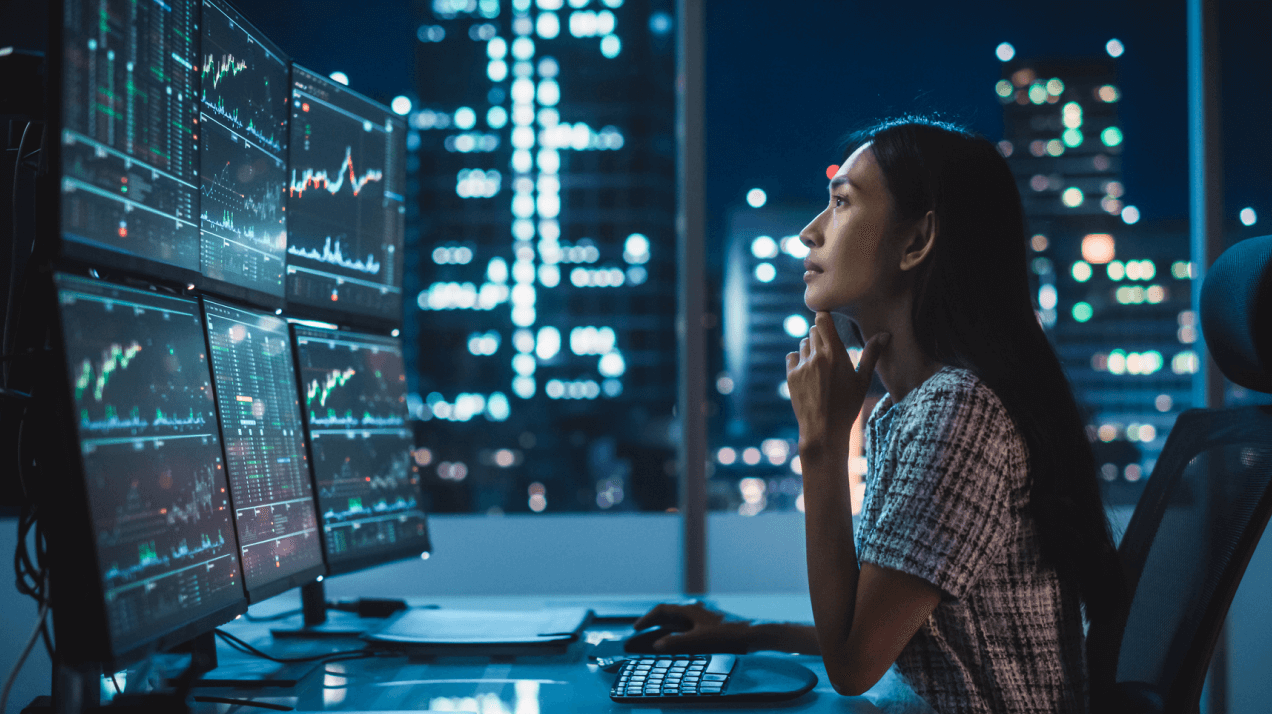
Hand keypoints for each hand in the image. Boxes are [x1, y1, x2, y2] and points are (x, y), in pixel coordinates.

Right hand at [631, 602, 753, 653]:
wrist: (755, 633)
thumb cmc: (729, 635)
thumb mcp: (700, 640)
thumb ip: (677, 642)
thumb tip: (657, 645)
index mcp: (691, 609)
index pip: (662, 610)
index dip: (647, 619)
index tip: (635, 628)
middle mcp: (695, 610)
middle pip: (667, 616)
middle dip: (651, 626)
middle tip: (637, 636)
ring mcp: (702, 617)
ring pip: (676, 622)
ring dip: (662, 630)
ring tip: (650, 641)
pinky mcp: (710, 625)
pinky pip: (686, 628)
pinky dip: (675, 635)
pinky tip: (675, 644)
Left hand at [785, 313, 888, 458]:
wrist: (823, 430)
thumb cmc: (848, 406)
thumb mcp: (863, 380)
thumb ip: (872, 354)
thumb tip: (885, 334)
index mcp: (835, 354)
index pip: (822, 319)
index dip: (824, 317)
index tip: (829, 320)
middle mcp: (816, 356)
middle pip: (813, 330)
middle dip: (821, 335)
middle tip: (830, 349)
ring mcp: (802, 366)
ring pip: (803, 343)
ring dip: (811, 348)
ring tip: (821, 365)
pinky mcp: (791, 376)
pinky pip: (792, 356)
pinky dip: (799, 360)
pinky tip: (808, 371)